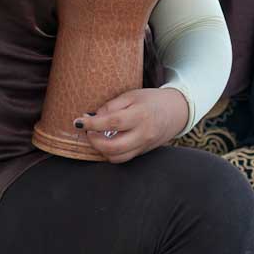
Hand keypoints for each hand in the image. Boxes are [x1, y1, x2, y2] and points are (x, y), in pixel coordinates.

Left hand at [74, 88, 188, 163]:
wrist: (176, 111)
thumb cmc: (151, 100)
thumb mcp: (131, 95)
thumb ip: (111, 106)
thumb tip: (92, 117)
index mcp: (140, 115)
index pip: (112, 123)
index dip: (92, 124)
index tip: (78, 121)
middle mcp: (143, 134)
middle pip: (112, 147)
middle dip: (93, 141)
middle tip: (87, 130)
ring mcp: (144, 146)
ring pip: (116, 157)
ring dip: (100, 150)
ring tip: (96, 136)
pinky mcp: (143, 152)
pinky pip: (123, 158)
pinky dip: (110, 153)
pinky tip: (106, 141)